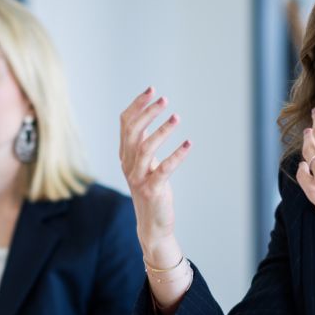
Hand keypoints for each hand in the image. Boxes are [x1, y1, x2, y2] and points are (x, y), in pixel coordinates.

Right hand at [119, 87, 191, 260]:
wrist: (152, 224)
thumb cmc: (151, 189)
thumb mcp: (145, 163)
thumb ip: (143, 141)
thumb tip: (149, 116)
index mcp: (125, 154)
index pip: (125, 124)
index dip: (137, 105)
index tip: (152, 90)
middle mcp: (128, 164)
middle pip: (132, 132)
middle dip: (148, 113)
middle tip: (164, 99)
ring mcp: (138, 178)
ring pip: (145, 149)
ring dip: (162, 131)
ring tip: (177, 117)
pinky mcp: (152, 190)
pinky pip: (164, 170)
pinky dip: (177, 156)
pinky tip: (189, 144)